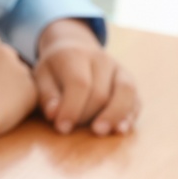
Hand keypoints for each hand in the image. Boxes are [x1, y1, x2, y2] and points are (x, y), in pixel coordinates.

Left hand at [33, 18, 138, 134]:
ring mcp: (119, 69)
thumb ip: (47, 95)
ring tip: (101, 132)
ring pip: (126, 93)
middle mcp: (102, 60)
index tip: (62, 127)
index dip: (71, 108)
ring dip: (115, 116)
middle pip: (101, 93)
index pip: (79, 84)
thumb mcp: (41, 76)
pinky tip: (120, 130)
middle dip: (87, 115)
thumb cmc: (54, 68)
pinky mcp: (130, 81)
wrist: (74, 47)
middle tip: (72, 130)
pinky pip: (135, 99)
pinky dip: (130, 115)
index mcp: (76, 55)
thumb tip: (54, 115)